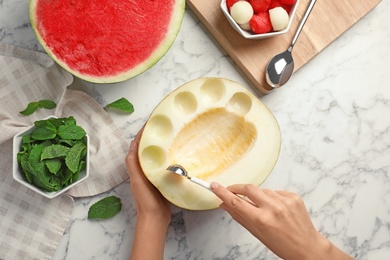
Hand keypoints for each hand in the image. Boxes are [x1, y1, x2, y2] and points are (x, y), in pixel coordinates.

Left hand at [125, 128, 170, 224]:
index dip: (143, 132)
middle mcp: (143, 168)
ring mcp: (152, 173)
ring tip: (171, 135)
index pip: (138, 144)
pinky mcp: (161, 178)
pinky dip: (168, 156)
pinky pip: (164, 163)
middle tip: (164, 125)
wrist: (154, 217)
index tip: (152, 121)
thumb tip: (132, 146)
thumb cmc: (145, 199)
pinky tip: (177, 154)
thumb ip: (134, 165)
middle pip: (147, 147)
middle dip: (153, 135)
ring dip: (161, 144)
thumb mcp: (137, 180)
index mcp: (136, 166)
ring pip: (156, 154)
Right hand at [211, 183, 351, 259]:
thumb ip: (239, 216)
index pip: (236, 201)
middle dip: (237, 188)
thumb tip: (224, 205)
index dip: (223, 192)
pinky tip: (277, 209)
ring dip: (258, 196)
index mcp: (261, 219)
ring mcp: (284, 201)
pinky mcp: (293, 197)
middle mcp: (273, 208)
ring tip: (264, 209)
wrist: (306, 247)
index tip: (214, 186)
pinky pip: (276, 191)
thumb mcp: (256, 233)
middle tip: (232, 190)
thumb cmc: (281, 244)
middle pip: (248, 188)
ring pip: (263, 190)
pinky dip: (272, 198)